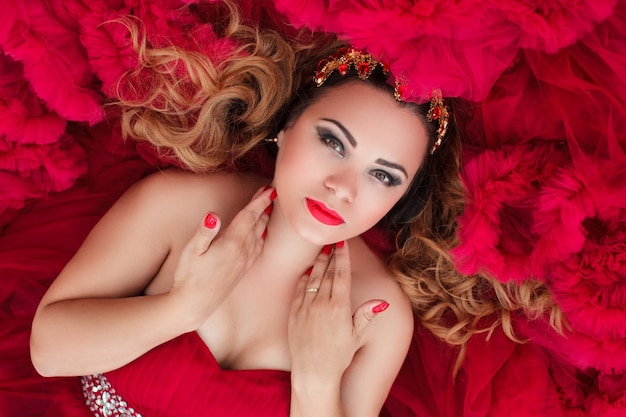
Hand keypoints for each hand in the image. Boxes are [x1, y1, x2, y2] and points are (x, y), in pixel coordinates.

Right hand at [169, 185, 275, 328]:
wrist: (194, 305)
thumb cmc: (188, 277)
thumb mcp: (191, 252)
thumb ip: (204, 232)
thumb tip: (213, 215)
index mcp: (232, 243)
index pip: (249, 216)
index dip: (259, 201)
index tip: (270, 189)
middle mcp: (242, 252)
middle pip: (257, 223)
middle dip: (264, 206)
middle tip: (271, 191)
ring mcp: (244, 262)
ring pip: (259, 235)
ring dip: (264, 220)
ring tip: (267, 207)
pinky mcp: (242, 270)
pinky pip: (257, 248)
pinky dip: (262, 236)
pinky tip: (261, 234)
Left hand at [287, 241, 388, 382]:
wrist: (313, 372)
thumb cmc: (338, 356)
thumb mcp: (356, 336)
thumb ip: (366, 315)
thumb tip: (382, 302)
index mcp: (339, 307)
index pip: (341, 275)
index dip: (342, 257)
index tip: (343, 243)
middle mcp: (321, 304)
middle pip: (328, 273)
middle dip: (331, 256)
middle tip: (333, 241)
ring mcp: (305, 307)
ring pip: (313, 278)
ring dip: (318, 263)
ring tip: (322, 252)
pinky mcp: (294, 313)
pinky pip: (300, 289)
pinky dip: (305, 278)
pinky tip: (309, 272)